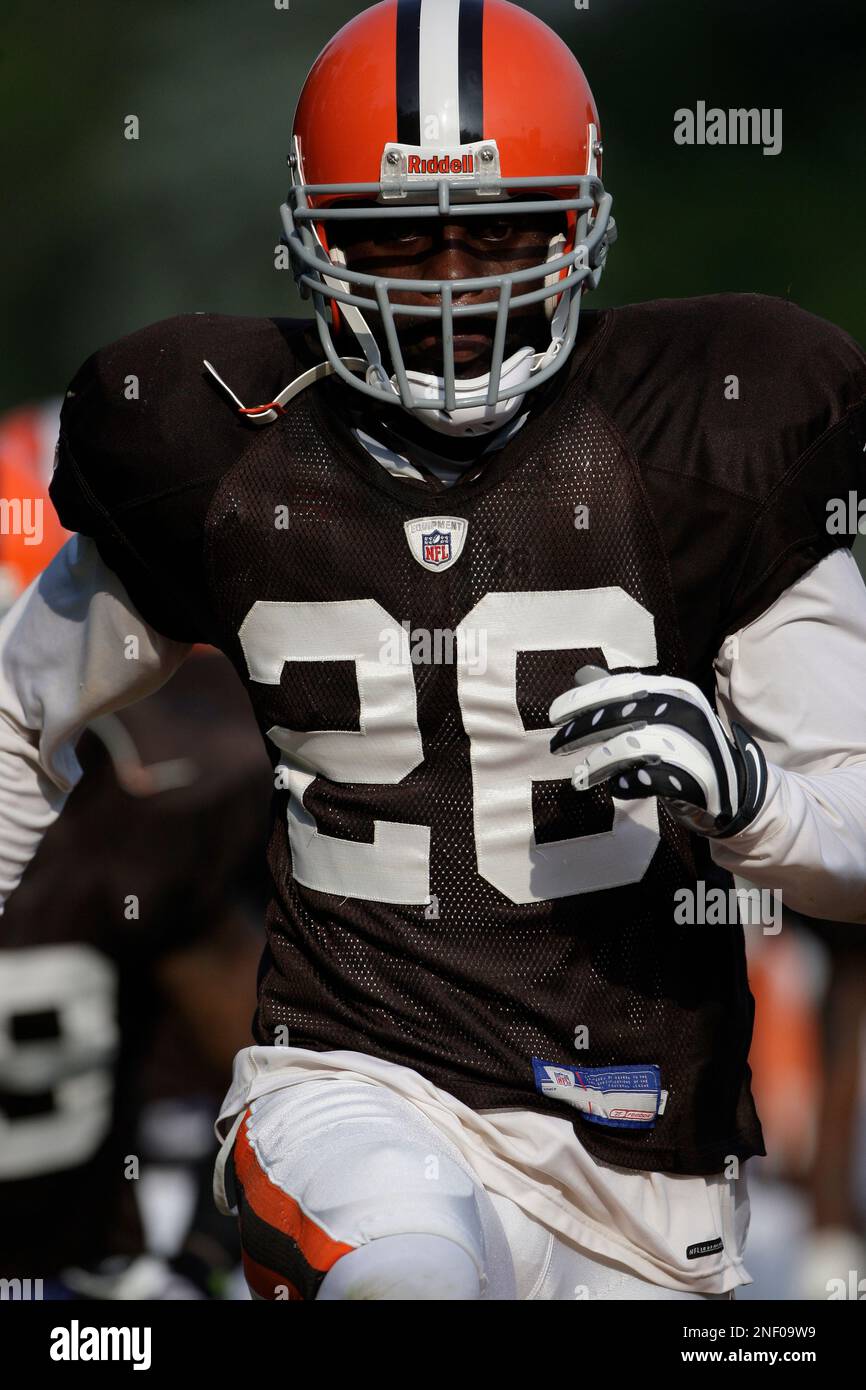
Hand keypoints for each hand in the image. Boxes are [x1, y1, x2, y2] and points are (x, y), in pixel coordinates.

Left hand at [549, 666, 766, 838]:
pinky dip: (625, 784)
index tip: (554, 715)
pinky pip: (646, 780)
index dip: (582, 699)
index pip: (618, 686)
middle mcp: (683, 711)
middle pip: (618, 714)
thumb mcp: (657, 714)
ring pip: (628, 747)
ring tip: (582, 777)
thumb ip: (620, 696)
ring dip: (598, 763)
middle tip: (555, 746)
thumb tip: (581, 674)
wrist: (732, 787)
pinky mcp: (693, 779)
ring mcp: (690, 744)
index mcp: (673, 690)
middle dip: (580, 730)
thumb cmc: (683, 746)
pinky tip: (618, 787)